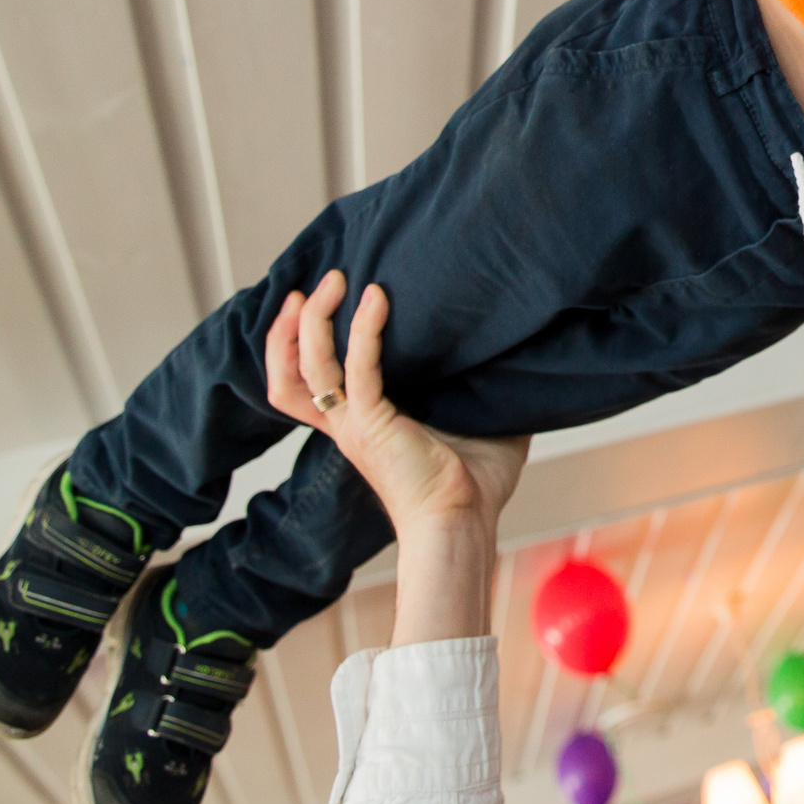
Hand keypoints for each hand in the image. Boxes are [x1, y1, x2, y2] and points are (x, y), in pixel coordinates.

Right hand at [264, 271, 526, 539]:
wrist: (464, 523)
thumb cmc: (472, 485)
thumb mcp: (473, 421)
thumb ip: (478, 387)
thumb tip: (517, 354)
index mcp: (360, 426)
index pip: (305, 386)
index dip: (297, 345)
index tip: (314, 303)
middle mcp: (346, 426)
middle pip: (287, 376)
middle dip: (289, 328)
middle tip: (312, 286)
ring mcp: (354, 426)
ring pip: (307, 367)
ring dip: (313, 320)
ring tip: (334, 280)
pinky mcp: (372, 426)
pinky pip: (357, 369)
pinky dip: (365, 331)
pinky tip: (378, 299)